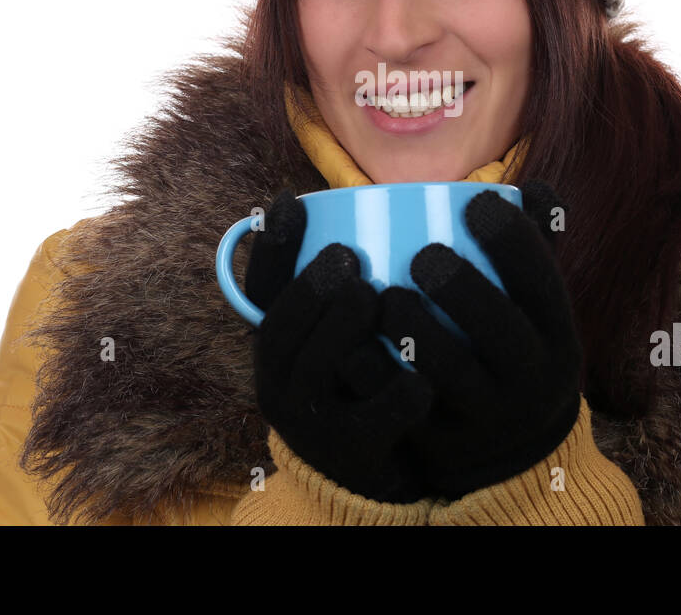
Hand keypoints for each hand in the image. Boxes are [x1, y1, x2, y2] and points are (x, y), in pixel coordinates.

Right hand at [245, 190, 433, 503]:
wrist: (375, 479)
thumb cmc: (367, 385)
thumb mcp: (350, 334)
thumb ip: (354, 282)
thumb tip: (375, 202)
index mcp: (281, 347)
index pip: (260, 295)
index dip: (270, 249)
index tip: (289, 202)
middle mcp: (283, 384)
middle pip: (280, 334)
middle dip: (308, 290)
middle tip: (346, 256)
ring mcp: (313, 424)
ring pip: (314, 375)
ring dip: (338, 332)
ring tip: (372, 296)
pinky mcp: (352, 456)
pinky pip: (370, 427)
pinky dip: (395, 400)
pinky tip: (421, 378)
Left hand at [380, 181, 582, 498]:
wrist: (511, 446)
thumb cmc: (512, 344)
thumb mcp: (534, 307)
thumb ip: (533, 248)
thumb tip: (535, 188)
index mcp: (555, 333)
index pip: (543, 281)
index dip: (514, 239)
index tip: (476, 202)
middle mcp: (531, 378)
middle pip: (501, 330)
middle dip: (462, 288)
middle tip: (423, 256)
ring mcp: (488, 416)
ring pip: (453, 374)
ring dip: (416, 331)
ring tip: (386, 297)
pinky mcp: (443, 444)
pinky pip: (405, 410)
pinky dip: (376, 376)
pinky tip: (350, 345)